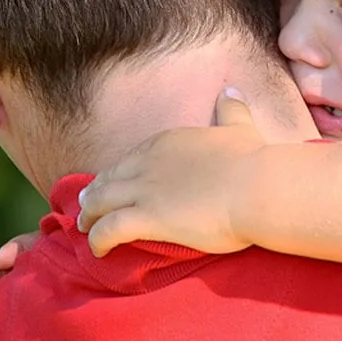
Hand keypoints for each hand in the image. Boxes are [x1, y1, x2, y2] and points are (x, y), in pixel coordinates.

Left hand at [77, 88, 265, 256]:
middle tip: (85, 207)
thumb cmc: (252, 160)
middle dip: (94, 194)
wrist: (257, 186)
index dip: (119, 172)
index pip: (131, 158)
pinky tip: (97, 250)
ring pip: (99, 202)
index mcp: (167, 141)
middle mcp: (148, 162)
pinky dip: (97, 240)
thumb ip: (232, 110)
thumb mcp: (240, 128)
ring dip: (88, 216)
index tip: (114, 183)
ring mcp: (144, 189)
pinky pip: (108, 229)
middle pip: (108, 178)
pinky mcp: (147, 217)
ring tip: (84, 228)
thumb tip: (231, 90)